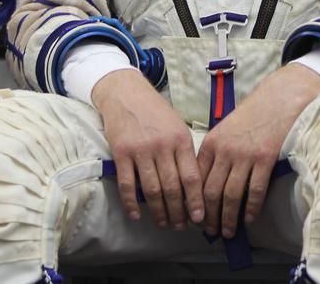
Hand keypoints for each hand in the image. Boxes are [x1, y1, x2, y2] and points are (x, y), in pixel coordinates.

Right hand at [92, 68, 202, 229]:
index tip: (198, 218)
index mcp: (180, 139)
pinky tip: (137, 214)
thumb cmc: (155, 111)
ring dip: (158, 211)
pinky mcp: (121, 153)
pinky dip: (132, 202)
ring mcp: (140, 150)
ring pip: (152, 189)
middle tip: (180, 226)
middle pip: (172, 188)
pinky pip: (127, 184)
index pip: (191, 177)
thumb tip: (194, 185)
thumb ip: (185, 152)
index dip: (195, 201)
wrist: (126, 93)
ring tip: (164, 223)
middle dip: (178, 211)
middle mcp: (162, 146)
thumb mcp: (177, 126)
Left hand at [197, 62, 319, 237]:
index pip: (197, 179)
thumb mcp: (226, 130)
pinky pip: (255, 190)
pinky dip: (251, 208)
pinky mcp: (265, 159)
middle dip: (209, 216)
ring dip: (228, 218)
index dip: (194, 202)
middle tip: (209, 231)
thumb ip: (216, 153)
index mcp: (212, 143)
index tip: (195, 217)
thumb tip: (210, 184)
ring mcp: (245, 155)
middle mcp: (225, 150)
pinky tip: (249, 219)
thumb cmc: (252, 116)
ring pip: (231, 195)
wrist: (279, 99)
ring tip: (227, 232)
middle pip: (211, 191)